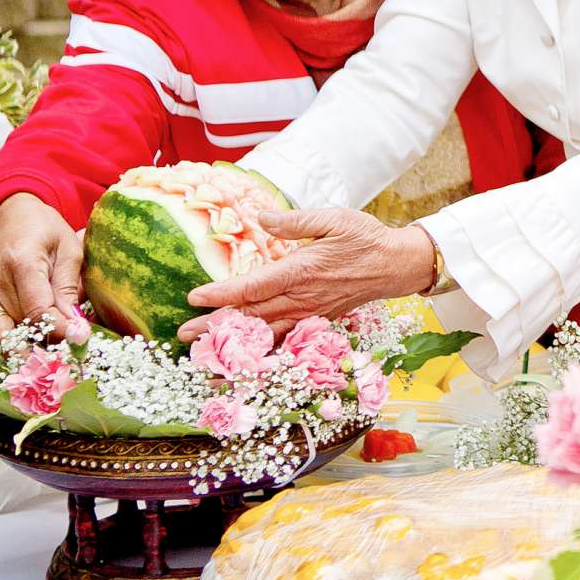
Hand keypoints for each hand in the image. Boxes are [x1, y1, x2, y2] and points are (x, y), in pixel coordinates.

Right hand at [0, 193, 89, 347]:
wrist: (13, 216)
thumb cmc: (46, 230)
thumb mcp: (69, 248)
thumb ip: (68, 286)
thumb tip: (74, 323)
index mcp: (22, 263)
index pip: (38, 310)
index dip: (60, 329)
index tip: (80, 338)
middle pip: (17, 327)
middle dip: (42, 345)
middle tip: (64, 356)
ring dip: (16, 350)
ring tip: (39, 361)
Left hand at [175, 207, 431, 339]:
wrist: (397, 265)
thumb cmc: (365, 237)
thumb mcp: (333, 218)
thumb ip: (295, 221)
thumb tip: (262, 217)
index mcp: (302, 270)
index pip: (254, 286)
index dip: (222, 294)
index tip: (194, 298)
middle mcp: (303, 297)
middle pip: (252, 316)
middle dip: (215, 326)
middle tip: (183, 335)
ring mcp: (310, 313)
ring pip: (266, 333)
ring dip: (233, 344)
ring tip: (204, 353)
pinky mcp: (317, 321)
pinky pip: (285, 341)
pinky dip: (263, 353)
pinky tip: (244, 362)